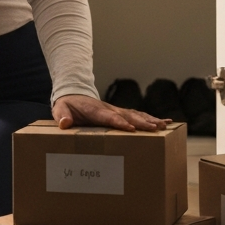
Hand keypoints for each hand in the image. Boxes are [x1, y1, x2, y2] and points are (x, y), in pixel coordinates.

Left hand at [52, 94, 168, 132]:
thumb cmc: (66, 106)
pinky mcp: (120, 113)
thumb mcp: (60, 109)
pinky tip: (164, 123)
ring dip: (149, 120)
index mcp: (94, 110)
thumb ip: (61, 115)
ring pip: (135, 115)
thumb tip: (64, 123)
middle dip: (141, 122)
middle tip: (155, 128)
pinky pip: (137, 115)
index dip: (120, 123)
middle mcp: (108, 108)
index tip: (131, 129)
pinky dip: (150, 118)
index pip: (108, 117)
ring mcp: (116, 110)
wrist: (72, 95)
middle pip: (127, 115)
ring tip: (164, 125)